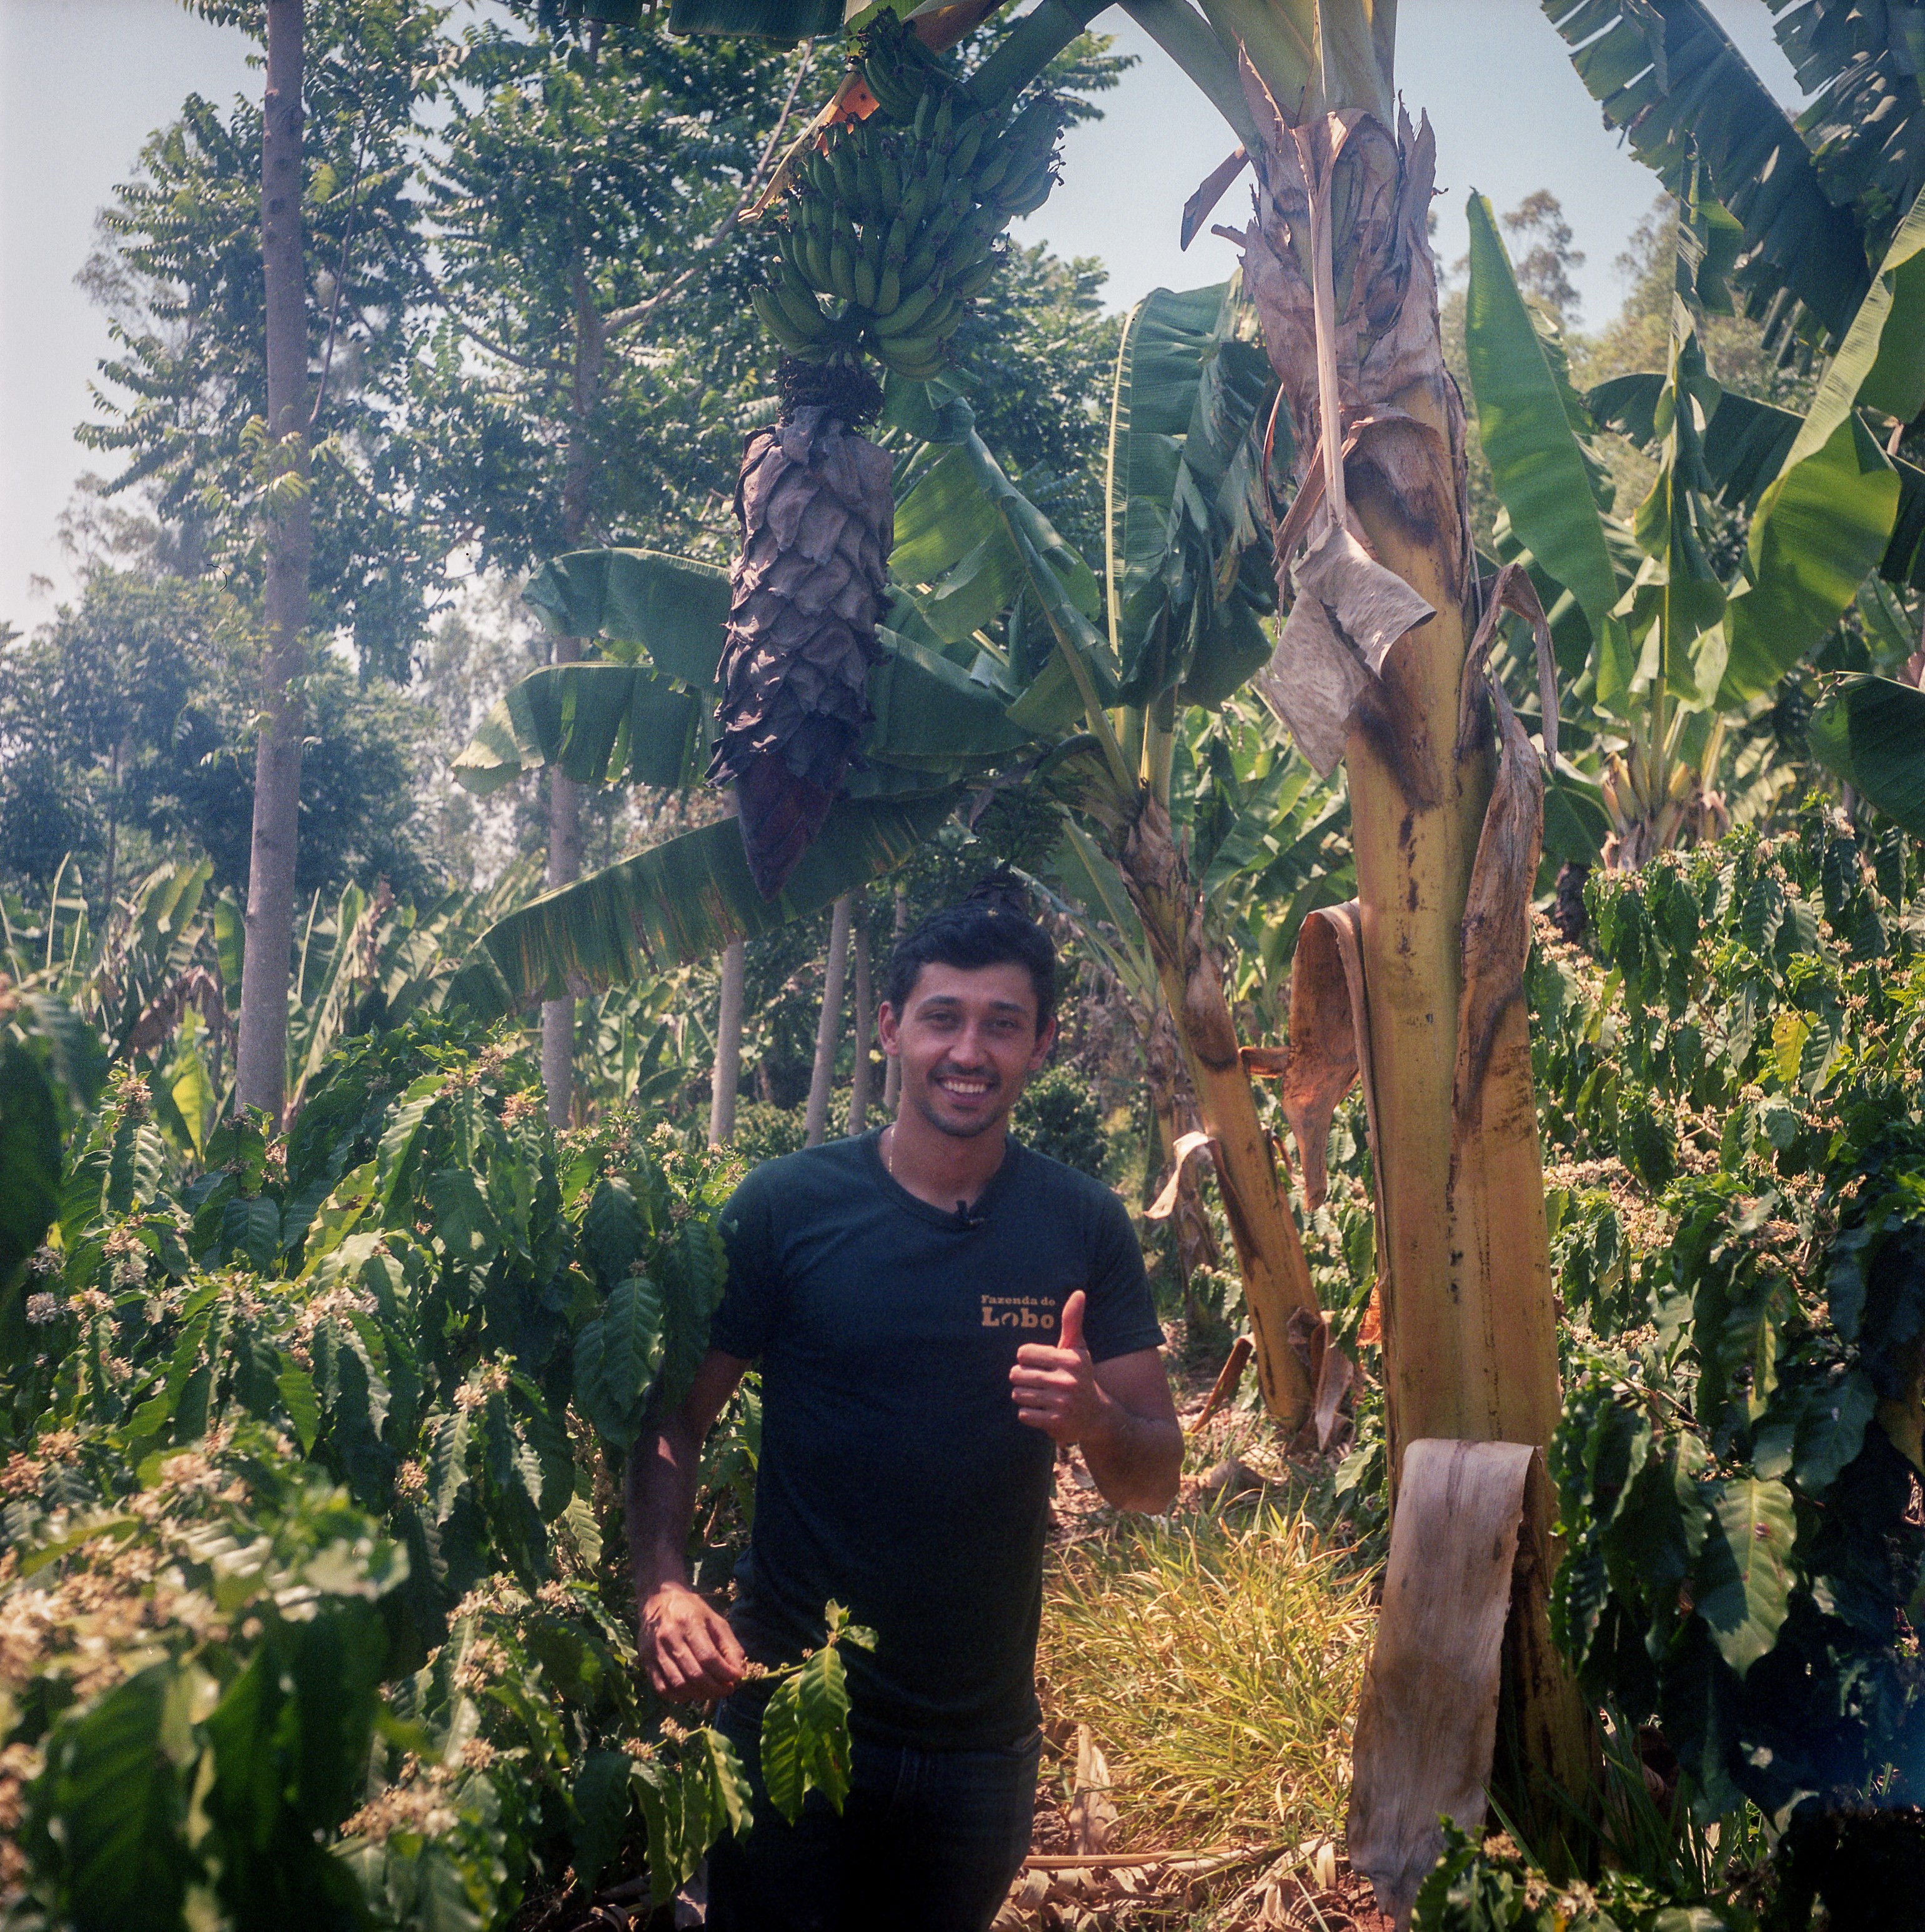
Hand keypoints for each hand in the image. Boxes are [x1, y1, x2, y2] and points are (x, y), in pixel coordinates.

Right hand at [638, 1581, 746, 1703]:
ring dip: (699, 1694)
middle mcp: (670, 1637)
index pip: (708, 1657)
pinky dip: (679, 1696)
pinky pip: (662, 1689)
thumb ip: (729, 1645)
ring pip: (679, 1685)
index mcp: (689, 1622)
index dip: (724, 1673)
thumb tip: (739, 1672)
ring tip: (710, 1691)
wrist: (657, 1600)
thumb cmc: (691, 1610)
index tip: (736, 1679)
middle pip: (694, 1674)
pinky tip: (690, 1691)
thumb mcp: (715, 1620)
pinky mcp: (646, 1662)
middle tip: (726, 1689)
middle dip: (715, 1688)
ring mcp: (655, 1651)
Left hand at [1010, 1289, 1106, 1444]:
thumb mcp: (1078, 1348)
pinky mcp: (1055, 1423)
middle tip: (1038, 1382)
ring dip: (1024, 1396)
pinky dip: (1029, 1413)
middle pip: (1017, 1374)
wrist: (1096, 1416)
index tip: (1041, 1364)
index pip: (1024, 1353)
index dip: (1028, 1359)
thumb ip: (1073, 1321)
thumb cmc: (1080, 1375)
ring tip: (1040, 1396)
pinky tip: (1043, 1410)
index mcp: (1070, 1360)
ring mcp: (1061, 1404)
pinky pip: (1024, 1414)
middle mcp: (1067, 1381)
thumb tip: (1078, 1292)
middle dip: (1023, 1378)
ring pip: (1018, 1394)